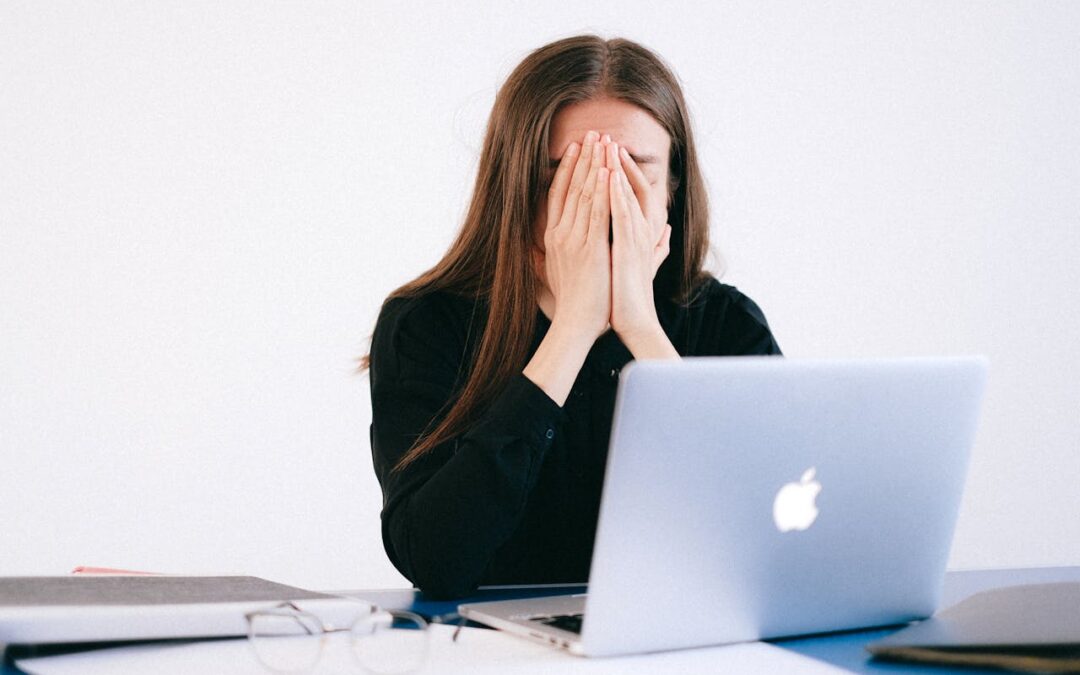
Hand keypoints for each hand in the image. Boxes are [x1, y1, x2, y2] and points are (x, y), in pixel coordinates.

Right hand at [539, 130, 612, 342]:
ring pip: (584, 194)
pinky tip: (608, 170)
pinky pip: (596, 212)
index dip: (568, 168)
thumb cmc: (572, 302)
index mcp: (553, 237)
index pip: (559, 194)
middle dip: (583, 158)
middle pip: (571, 187)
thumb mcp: (557, 273)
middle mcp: (560, 234)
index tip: (577, 147)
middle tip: (593, 133)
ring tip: (603, 141)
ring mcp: (573, 239)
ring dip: (594, 165)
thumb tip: (542, 247)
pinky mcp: (589, 248)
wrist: (576, 324)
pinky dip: (602, 190)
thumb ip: (552, 255)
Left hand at [606, 140, 671, 343]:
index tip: (606, 152)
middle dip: (616, 161)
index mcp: (641, 232)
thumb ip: (656, 247)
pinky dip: (615, 193)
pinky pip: (621, 214)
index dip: (621, 171)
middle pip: (630, 186)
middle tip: (604, 136)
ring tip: (606, 145)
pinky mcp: (628, 248)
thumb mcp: (642, 264)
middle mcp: (642, 230)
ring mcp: (637, 238)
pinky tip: (606, 176)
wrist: (634, 322)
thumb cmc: (631, 296)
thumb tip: (668, 233)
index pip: (632, 192)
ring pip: (626, 195)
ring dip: (616, 169)